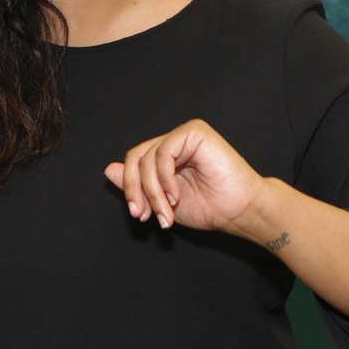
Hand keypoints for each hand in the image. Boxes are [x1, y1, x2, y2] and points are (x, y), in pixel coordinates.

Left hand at [104, 119, 270, 233]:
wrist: (240, 211)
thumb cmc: (210, 207)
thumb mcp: (162, 200)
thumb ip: (137, 184)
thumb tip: (108, 170)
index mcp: (167, 156)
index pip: (135, 163)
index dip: (131, 189)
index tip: (139, 216)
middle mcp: (174, 142)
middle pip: (136, 158)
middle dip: (136, 191)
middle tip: (145, 216)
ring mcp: (185, 135)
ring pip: (148, 157)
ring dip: (153, 192)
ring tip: (167, 213)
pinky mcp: (195, 132)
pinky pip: (164, 152)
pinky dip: (164, 178)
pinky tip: (177, 196)